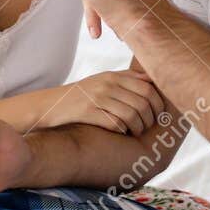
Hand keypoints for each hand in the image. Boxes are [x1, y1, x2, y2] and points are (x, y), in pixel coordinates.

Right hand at [44, 70, 162, 134]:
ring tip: (136, 132)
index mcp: (114, 76)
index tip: (159, 115)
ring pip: (131, 114)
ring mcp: (97, 97)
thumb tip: (152, 80)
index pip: (148, 88)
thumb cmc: (81, 96)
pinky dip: (122, 131)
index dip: (158, 104)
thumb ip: (126, 79)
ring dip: (138, 128)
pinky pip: (115, 123)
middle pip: (142, 102)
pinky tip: (121, 133)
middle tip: (148, 127)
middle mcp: (107, 84)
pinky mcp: (88, 111)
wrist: (51, 105)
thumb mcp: (102, 81)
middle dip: (150, 119)